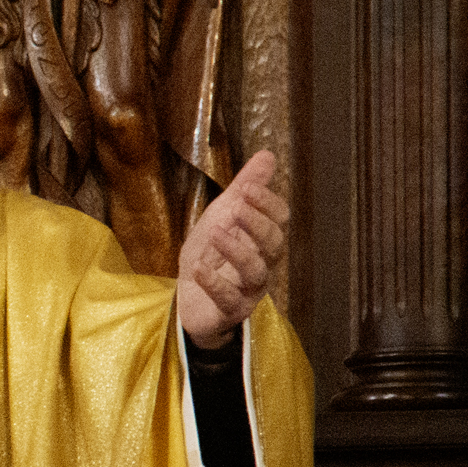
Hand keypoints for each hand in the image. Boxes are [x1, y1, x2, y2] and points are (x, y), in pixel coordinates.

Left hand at [176, 150, 286, 348]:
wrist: (187, 297)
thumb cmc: (211, 253)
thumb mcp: (222, 216)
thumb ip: (244, 189)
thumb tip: (267, 155)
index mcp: (262, 240)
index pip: (280, 220)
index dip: (267, 203)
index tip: (247, 187)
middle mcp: (262, 265)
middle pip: (275, 245)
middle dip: (258, 224)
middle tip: (237, 207)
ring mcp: (248, 290)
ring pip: (257, 272)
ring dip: (237, 250)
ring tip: (215, 232)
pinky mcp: (229, 311)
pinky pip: (229, 300)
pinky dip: (214, 283)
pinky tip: (199, 267)